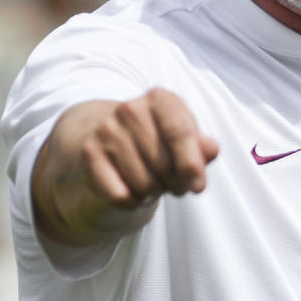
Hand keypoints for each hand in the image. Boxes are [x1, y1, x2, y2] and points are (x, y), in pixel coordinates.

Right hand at [31, 88, 218, 245]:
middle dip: (174, 183)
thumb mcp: (183, 142)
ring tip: (149, 179)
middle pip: (164, 164)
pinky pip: (121, 195)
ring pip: (144, 183)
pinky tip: (130, 186)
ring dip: (152, 192)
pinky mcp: (89, 153)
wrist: (110, 145)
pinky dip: (131, 201)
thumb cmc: (158, 144)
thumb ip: (202, 147)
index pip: (180, 131)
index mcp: (159, 99)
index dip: (191, 164)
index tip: (198, 187)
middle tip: (170, 180)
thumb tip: (210, 149)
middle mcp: (130, 108)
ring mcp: (107, 130)